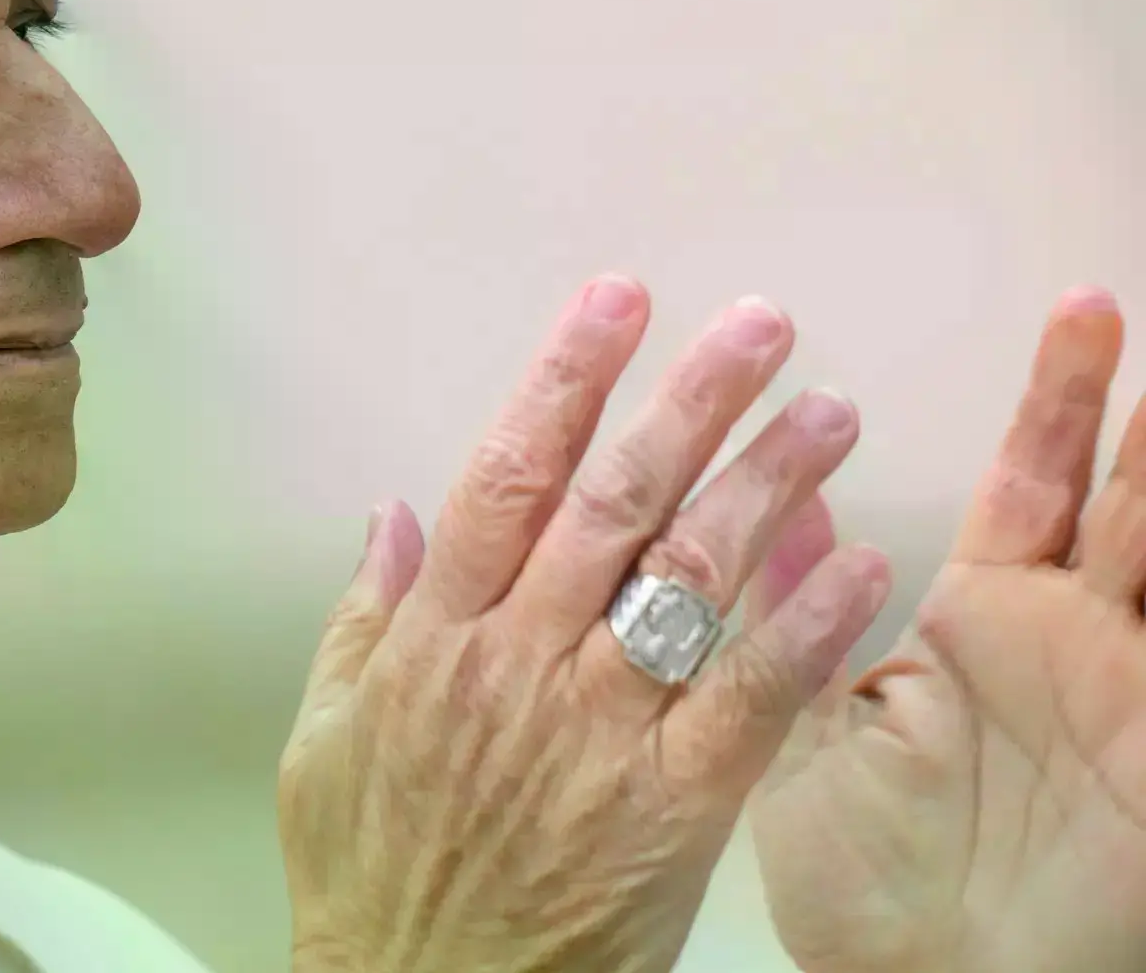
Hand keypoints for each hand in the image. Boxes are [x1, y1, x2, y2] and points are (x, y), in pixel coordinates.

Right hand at [279, 277, 890, 972]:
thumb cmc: (371, 876)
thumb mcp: (324, 740)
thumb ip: (363, 620)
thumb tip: (393, 515)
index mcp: (438, 638)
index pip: (505, 477)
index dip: (564, 380)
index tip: (615, 303)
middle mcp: (521, 662)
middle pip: (614, 504)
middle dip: (689, 401)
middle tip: (758, 327)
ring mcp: (599, 731)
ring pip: (688, 579)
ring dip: (764, 483)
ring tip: (826, 409)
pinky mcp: (670, 806)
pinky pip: (748, 701)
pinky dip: (803, 627)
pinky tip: (855, 561)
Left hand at [752, 288, 1145, 972]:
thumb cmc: (866, 882)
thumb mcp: (807, 732)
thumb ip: (793, 618)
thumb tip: (771, 513)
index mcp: (978, 623)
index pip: (1023, 484)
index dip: (1052, 405)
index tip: (1078, 314)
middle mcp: (1059, 639)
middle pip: (1101, 494)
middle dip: (1112, 406)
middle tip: (1107, 306)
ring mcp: (1121, 684)